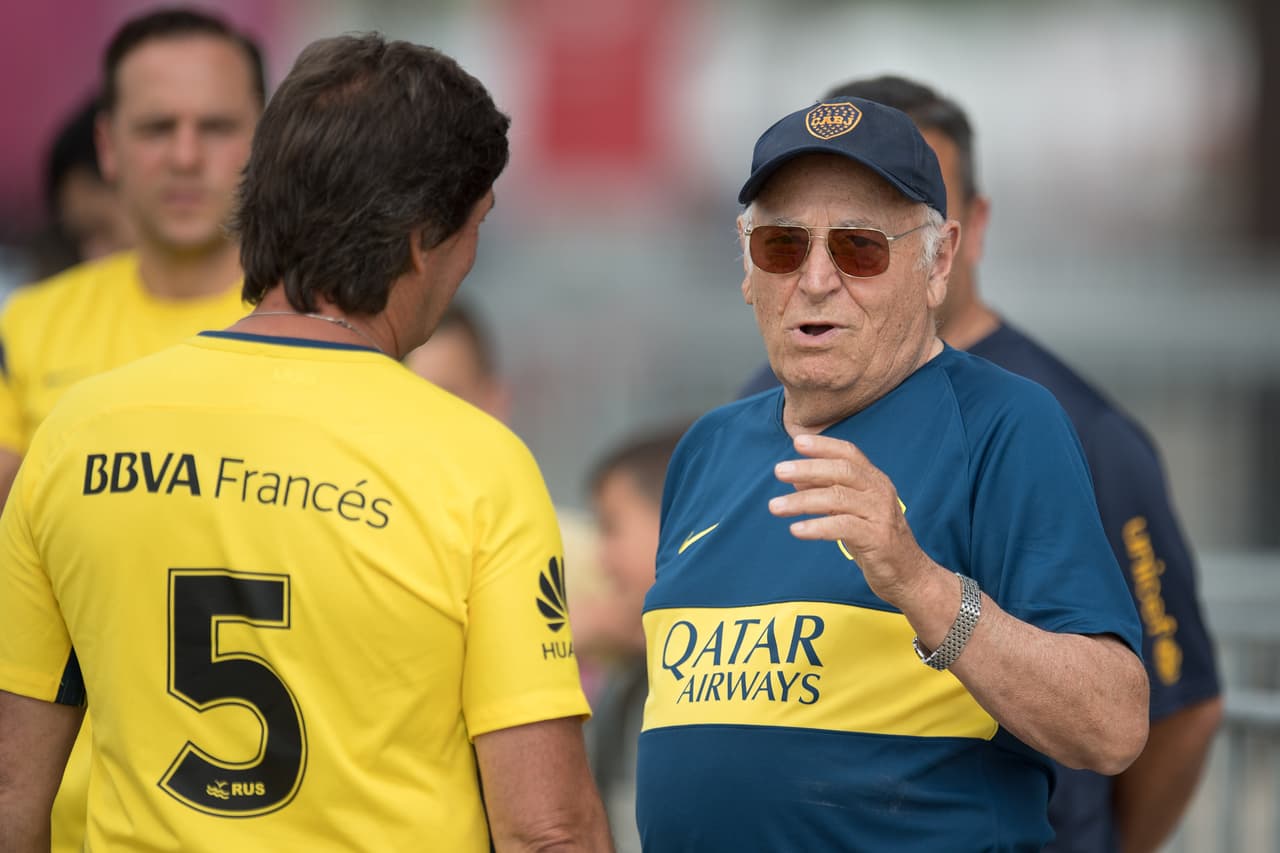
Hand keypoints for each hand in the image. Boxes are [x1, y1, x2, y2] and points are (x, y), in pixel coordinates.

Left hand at [768, 433, 931, 606]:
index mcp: (874, 481)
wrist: (909, 575)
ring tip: (775, 506)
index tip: (797, 441)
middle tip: (778, 471)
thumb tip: (796, 477)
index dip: (823, 445)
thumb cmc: (875, 539)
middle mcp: (879, 492)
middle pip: (842, 471)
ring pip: (838, 498)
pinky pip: (842, 527)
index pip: (849, 453)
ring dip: (802, 501)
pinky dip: (817, 527)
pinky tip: (796, 530)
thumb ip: (827, 492)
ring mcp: (880, 514)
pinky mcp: (877, 539)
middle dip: (808, 468)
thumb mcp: (851, 511)